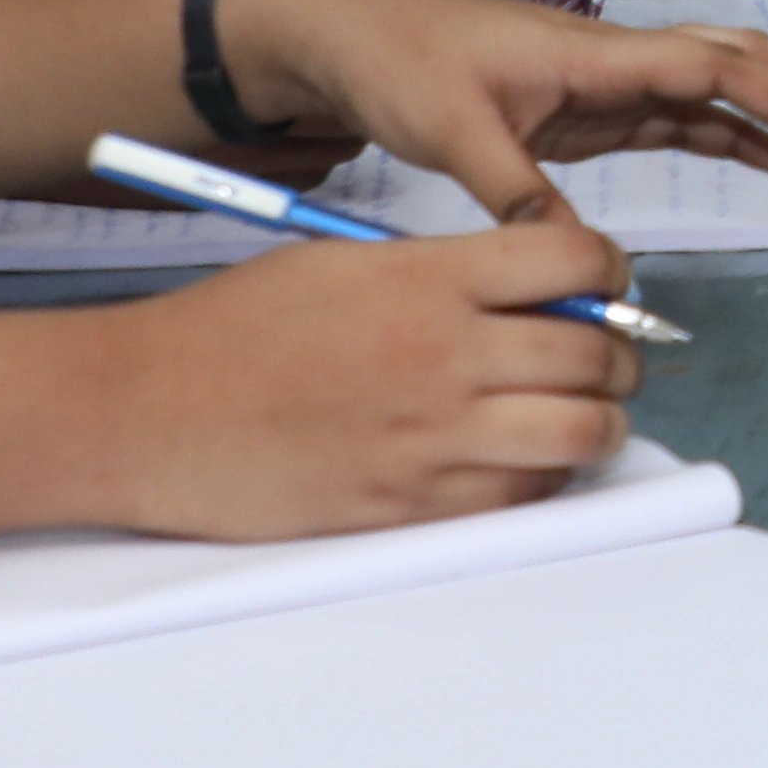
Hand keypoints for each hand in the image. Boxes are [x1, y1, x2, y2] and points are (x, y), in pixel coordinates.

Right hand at [101, 225, 646, 534]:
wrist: (149, 411)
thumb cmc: (233, 329)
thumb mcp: (341, 262)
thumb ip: (440, 271)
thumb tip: (529, 290)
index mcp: (427, 278)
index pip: (577, 262)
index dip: (609, 273)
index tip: (601, 286)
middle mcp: (445, 355)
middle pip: (597, 353)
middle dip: (618, 354)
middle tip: (602, 357)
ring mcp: (432, 438)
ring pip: (584, 433)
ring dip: (596, 422)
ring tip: (574, 414)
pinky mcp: (412, 506)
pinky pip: (524, 497)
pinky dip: (541, 477)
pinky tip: (516, 459)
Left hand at [224, 0, 767, 218]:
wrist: (347, 36)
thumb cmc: (396, 63)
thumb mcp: (451, 132)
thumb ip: (516, 191)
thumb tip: (572, 254)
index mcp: (589, 54)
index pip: (704, 68)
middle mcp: (610, 60)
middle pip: (735, 63)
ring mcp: (603, 83)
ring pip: (716, 89)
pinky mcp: (588, 109)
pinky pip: (678, 117)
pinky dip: (731, 135)